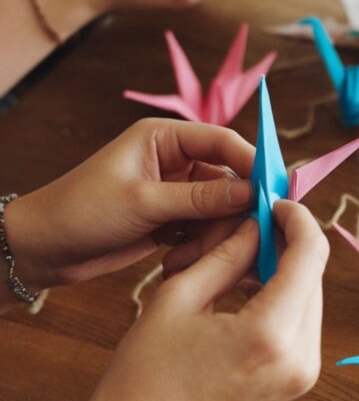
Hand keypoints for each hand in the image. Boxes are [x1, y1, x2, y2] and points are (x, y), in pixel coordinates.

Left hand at [4, 119, 254, 288]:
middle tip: (239, 241)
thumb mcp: (144, 202)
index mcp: (164, 137)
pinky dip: (198, 247)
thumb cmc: (81, 211)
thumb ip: (200, 198)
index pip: (224, 141)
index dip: (252, 163)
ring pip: (218, 210)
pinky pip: (202, 230)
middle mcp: (173, 160)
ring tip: (186, 258)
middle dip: (232, 211)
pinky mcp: (169, 220)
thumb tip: (250, 193)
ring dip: (211, 236)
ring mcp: (173, 192)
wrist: (42, 249)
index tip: (274, 192)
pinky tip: (176, 263)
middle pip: (227, 178)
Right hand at [82, 201, 326, 400]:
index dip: (296, 218)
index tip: (271, 200)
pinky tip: (247, 285)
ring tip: (243, 253)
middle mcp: (300, 357)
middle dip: (289, 240)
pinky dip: (282, 294)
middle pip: (314, 274)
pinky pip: (302, 321)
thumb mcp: (180, 293)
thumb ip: (228, 253)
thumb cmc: (146, 368)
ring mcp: (303, 374)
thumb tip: (257, 221)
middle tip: (253, 220)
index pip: (309, 255)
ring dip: (285, 267)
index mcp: (271, 334)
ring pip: (311, 295)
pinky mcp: (297, 381)